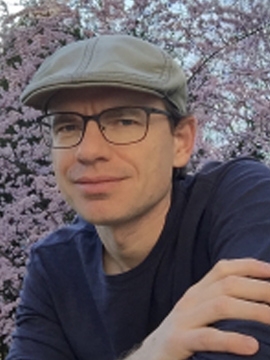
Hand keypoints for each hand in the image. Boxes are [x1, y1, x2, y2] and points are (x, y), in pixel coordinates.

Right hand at [125, 258, 269, 359]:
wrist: (149, 357)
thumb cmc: (182, 335)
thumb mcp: (199, 313)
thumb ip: (219, 301)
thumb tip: (253, 298)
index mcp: (197, 291)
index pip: (223, 268)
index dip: (248, 266)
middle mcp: (191, 300)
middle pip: (227, 284)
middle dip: (259, 288)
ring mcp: (183, 320)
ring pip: (221, 306)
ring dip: (252, 310)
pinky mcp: (178, 342)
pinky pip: (207, 337)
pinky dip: (231, 340)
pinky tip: (252, 345)